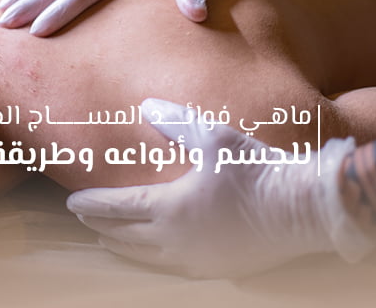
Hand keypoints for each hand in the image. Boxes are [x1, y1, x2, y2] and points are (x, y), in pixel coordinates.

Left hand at [66, 98, 374, 277]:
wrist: (303, 208)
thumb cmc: (257, 169)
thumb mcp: (214, 138)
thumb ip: (177, 122)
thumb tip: (147, 106)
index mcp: (171, 209)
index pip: (119, 208)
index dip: (93, 204)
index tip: (73, 201)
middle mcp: (177, 240)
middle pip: (126, 236)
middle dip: (102, 226)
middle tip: (84, 218)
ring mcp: (197, 259)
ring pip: (145, 258)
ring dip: (122, 247)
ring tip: (109, 241)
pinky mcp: (219, 269)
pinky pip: (173, 269)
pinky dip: (151, 261)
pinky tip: (154, 256)